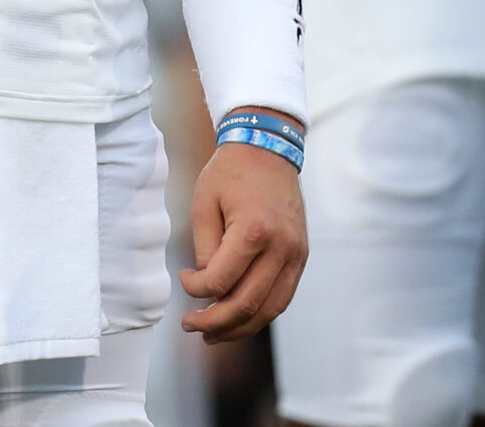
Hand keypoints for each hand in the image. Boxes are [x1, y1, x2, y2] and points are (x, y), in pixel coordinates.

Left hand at [178, 126, 306, 342]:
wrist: (268, 149)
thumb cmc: (230, 173)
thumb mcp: (204, 203)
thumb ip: (204, 248)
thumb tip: (207, 285)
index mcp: (253, 230)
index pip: (220, 280)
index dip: (195, 289)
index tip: (184, 279)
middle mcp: (281, 247)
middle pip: (247, 304)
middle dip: (215, 323)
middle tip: (191, 325)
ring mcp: (296, 253)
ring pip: (269, 309)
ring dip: (240, 328)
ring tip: (214, 334)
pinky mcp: (301, 256)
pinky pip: (283, 297)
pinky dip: (261, 313)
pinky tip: (240, 318)